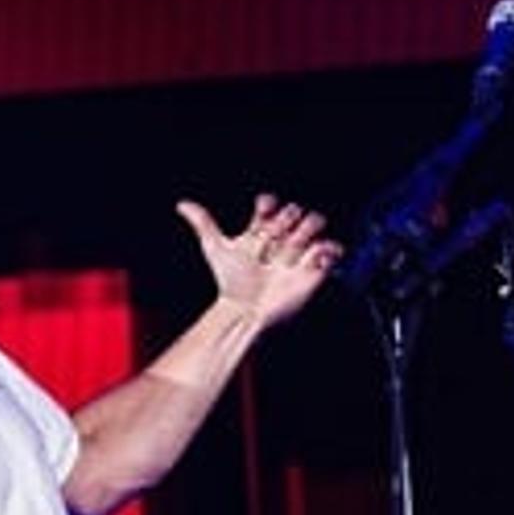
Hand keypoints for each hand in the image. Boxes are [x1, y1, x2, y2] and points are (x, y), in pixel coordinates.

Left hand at [175, 193, 343, 329]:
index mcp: (261, 230)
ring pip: (314, 222)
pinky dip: (327, 248)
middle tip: (274, 241)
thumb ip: (203, 223)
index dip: (269, 205)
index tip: (261, 214)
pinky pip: (331, 248)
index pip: (271, 204)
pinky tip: (311, 257)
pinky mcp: (316, 268)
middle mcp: (281, 239)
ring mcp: (300, 252)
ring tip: (292, 250)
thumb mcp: (216, 249)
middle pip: (293, 210)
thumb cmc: (231, 283)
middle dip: (285, 221)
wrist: (247, 310)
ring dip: (305, 231)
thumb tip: (182, 204)